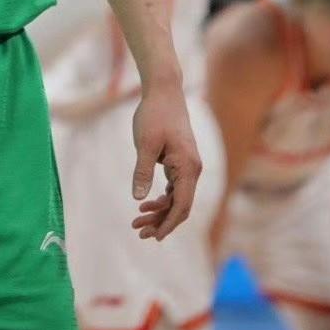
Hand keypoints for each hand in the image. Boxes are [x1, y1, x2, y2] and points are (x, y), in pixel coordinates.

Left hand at [129, 79, 200, 239]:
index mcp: (187, 167)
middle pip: (180, 205)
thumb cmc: (154, 115)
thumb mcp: (145, 144)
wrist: (164, 91)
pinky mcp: (180, 161)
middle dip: (161, 221)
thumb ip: (142, 172)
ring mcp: (187, 166)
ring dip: (159, 211)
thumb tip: (139, 199)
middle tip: (138, 231)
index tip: (155, 237)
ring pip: (176, 198)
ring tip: (137, 221)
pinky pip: (174, 188)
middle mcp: (192, 169)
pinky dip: (161, 198)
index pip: (182, 205)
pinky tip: (145, 205)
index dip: (169, 223)